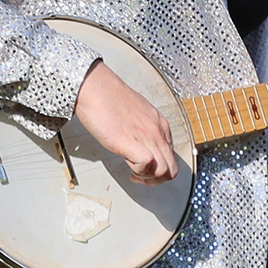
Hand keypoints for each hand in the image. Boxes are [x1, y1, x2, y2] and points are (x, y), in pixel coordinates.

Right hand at [72, 61, 180, 182]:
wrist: (96, 88)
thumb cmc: (108, 98)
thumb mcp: (135, 114)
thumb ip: (141, 129)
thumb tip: (138, 142)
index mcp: (159, 124)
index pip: (171, 155)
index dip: (159, 167)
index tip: (145, 167)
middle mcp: (158, 131)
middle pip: (172, 168)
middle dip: (157, 179)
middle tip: (141, 177)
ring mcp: (147, 137)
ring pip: (164, 171)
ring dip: (148, 178)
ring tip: (134, 173)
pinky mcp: (133, 143)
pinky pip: (147, 166)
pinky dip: (138, 172)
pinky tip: (128, 166)